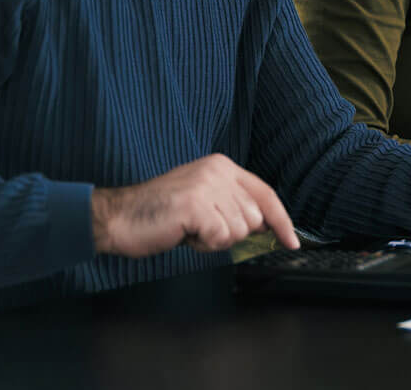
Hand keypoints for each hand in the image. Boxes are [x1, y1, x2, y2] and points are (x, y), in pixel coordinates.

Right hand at [91, 154, 298, 256]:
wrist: (118, 217)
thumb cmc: (160, 215)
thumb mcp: (204, 203)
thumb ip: (234, 207)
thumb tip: (267, 225)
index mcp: (222, 166)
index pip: (266, 194)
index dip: (281, 221)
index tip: (292, 241)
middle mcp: (218, 170)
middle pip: (254, 218)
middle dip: (230, 234)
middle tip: (200, 228)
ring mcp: (207, 185)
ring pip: (239, 230)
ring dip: (214, 240)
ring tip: (189, 229)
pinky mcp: (196, 204)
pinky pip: (220, 238)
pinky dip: (203, 244)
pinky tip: (184, 233)